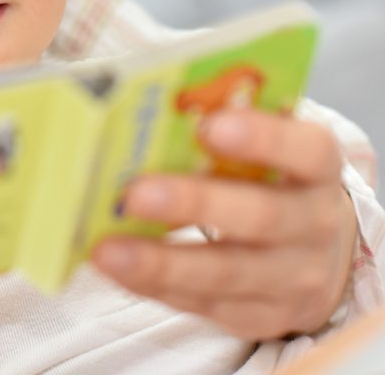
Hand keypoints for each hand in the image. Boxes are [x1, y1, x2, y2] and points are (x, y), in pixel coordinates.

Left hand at [91, 110, 357, 339]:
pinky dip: (154, 285)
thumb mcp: (263, 148)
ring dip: (161, 262)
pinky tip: (116, 268)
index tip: (208, 125)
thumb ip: (222, 126)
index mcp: (316, 169)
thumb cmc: (265, 178)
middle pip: (262, 216)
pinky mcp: (260, 316)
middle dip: (194, 204)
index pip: (306, 150)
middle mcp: (313, 224)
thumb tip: (148, 108)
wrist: (313, 251)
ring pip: (227, 273)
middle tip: (135, 193)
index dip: (262, 137)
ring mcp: (291, 278)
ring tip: (108, 250)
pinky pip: (204, 304)